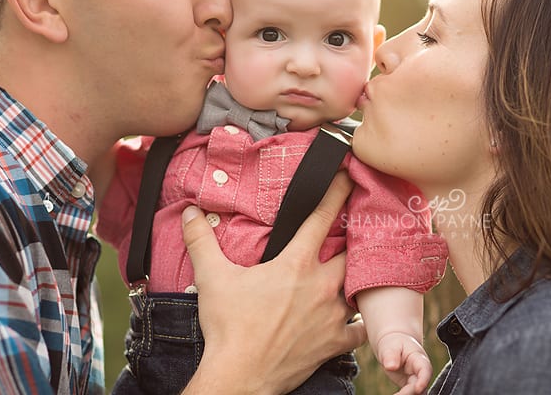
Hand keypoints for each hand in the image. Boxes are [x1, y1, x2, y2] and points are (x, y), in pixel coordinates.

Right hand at [180, 171, 365, 393]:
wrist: (239, 377)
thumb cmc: (228, 327)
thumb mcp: (211, 277)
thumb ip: (201, 240)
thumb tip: (190, 212)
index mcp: (296, 264)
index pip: (322, 217)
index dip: (337, 192)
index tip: (348, 175)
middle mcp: (322, 286)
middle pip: (352, 251)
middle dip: (353, 239)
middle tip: (355, 229)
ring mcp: (332, 316)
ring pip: (359, 289)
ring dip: (357, 280)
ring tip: (356, 272)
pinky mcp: (335, 343)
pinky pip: (360, 329)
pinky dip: (360, 322)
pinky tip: (355, 317)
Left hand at [375, 332, 430, 394]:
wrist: (395, 347)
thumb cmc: (394, 344)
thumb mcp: (391, 346)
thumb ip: (391, 355)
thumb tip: (390, 366)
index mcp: (419, 358)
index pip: (425, 369)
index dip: (424, 380)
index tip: (418, 388)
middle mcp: (421, 372)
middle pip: (421, 385)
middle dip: (410, 392)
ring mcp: (416, 381)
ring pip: (417, 393)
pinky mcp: (410, 387)